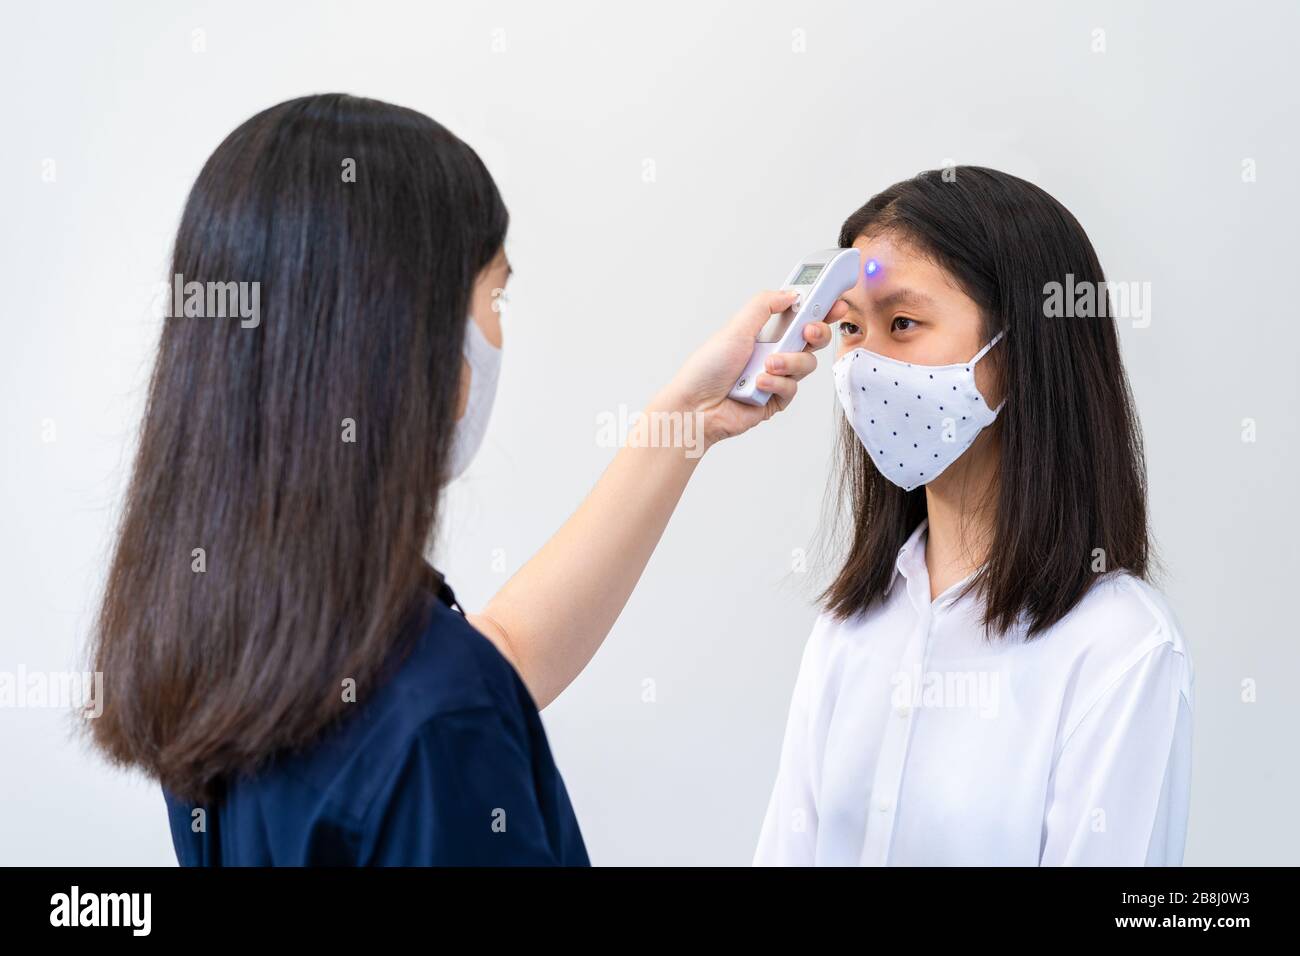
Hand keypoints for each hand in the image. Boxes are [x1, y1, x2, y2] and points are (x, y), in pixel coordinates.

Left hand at [655, 290, 843, 450]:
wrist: (696, 407)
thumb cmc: (707, 369)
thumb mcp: (736, 327)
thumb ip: (764, 306)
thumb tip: (790, 293)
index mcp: (765, 333)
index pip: (799, 317)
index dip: (820, 309)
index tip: (836, 302)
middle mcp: (773, 353)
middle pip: (812, 340)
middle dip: (816, 333)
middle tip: (808, 331)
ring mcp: (776, 377)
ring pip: (806, 365)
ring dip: (789, 363)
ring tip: (767, 366)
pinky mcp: (776, 400)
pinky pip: (792, 389)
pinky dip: (777, 385)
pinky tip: (758, 385)